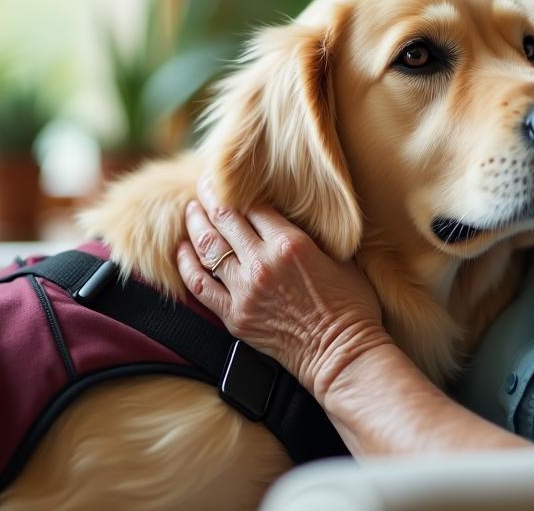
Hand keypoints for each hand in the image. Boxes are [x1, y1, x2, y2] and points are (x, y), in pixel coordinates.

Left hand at [177, 175, 392, 398]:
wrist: (340, 354)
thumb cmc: (350, 306)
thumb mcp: (341, 258)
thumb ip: (314, 235)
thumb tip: (297, 216)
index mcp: (290, 243)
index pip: (254, 205)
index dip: (240, 189)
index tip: (232, 179)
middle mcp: (262, 262)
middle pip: (225, 218)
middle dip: (211, 196)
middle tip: (205, 184)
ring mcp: (244, 290)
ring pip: (208, 246)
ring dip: (196, 223)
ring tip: (192, 210)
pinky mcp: (233, 315)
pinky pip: (199, 285)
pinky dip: (187, 264)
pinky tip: (182, 251)